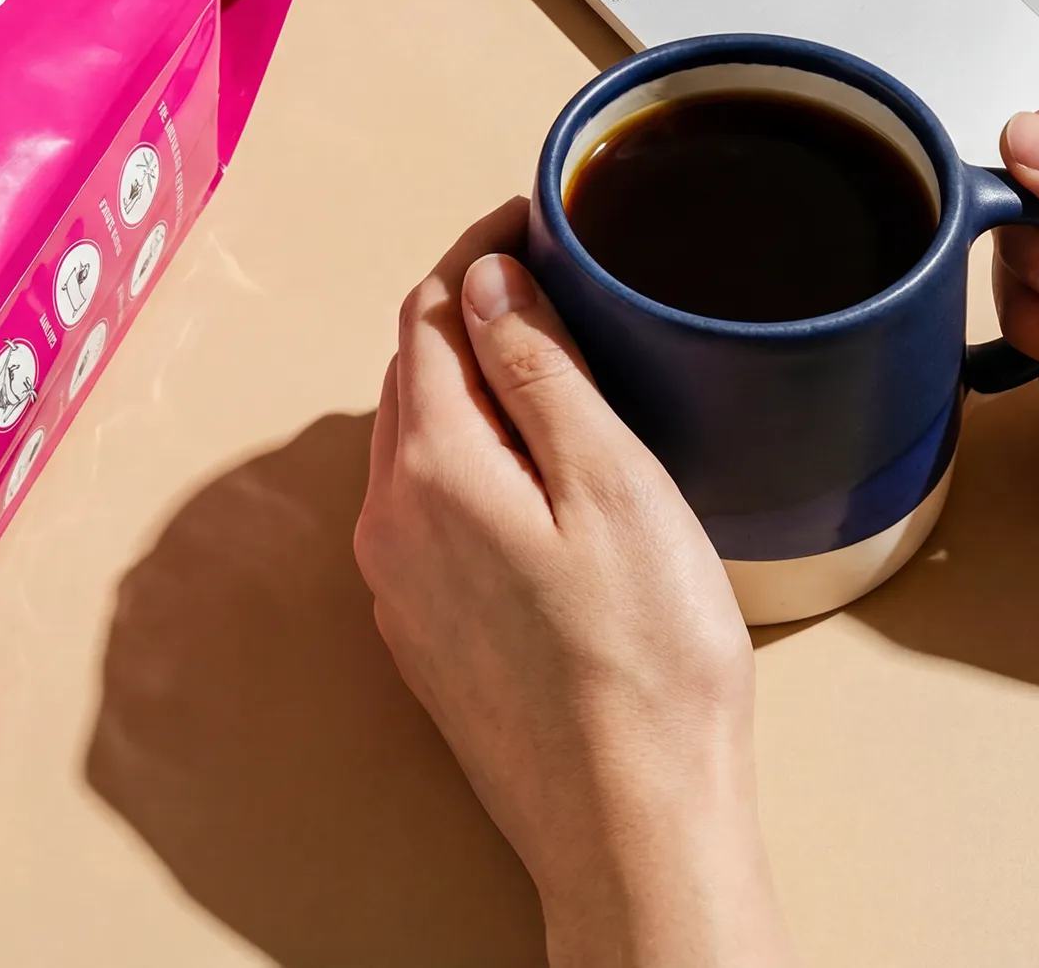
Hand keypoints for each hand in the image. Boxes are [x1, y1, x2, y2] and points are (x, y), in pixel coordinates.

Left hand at [357, 199, 797, 967]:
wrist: (629, 823)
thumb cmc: (645, 664)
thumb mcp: (613, 485)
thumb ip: (543, 372)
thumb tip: (490, 280)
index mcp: (433, 469)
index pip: (431, 313)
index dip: (482, 247)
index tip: (534, 214)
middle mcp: (393, 522)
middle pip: (411, 371)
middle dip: (468, 305)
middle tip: (548, 268)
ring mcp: (401, 586)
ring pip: (413, 439)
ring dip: (463, 380)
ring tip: (545, 352)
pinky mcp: (426, 635)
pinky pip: (427, 506)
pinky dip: (465, 453)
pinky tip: (527, 464)